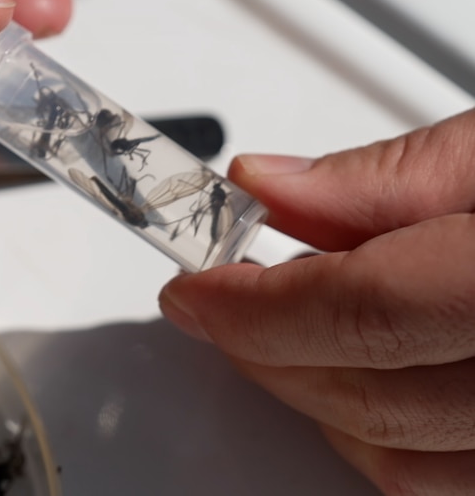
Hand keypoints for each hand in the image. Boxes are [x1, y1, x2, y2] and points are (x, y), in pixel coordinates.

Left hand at [161, 108, 474, 494]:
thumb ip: (393, 176)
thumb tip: (267, 186)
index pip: (365, 310)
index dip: (255, 302)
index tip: (193, 286)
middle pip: (372, 397)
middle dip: (265, 349)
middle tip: (217, 299)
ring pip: (403, 465)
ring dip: (312, 398)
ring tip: (276, 332)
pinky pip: (450, 485)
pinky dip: (382, 439)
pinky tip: (359, 381)